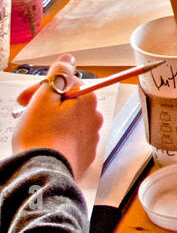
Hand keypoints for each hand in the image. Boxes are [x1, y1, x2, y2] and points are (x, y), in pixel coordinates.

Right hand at [11, 55, 102, 178]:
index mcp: (87, 100)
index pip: (65, 83)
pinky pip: (70, 138)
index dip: (42, 88)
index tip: (25, 99)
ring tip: (34, 131)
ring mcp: (91, 137)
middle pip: (68, 102)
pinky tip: (45, 143)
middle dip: (47, 104)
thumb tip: (68, 60)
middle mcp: (94, 117)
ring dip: (52, 120)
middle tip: (26, 113)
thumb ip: (59, 75)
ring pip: (69, 120)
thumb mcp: (44, 97)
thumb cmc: (41, 136)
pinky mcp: (84, 154)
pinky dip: (57, 137)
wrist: (43, 173)